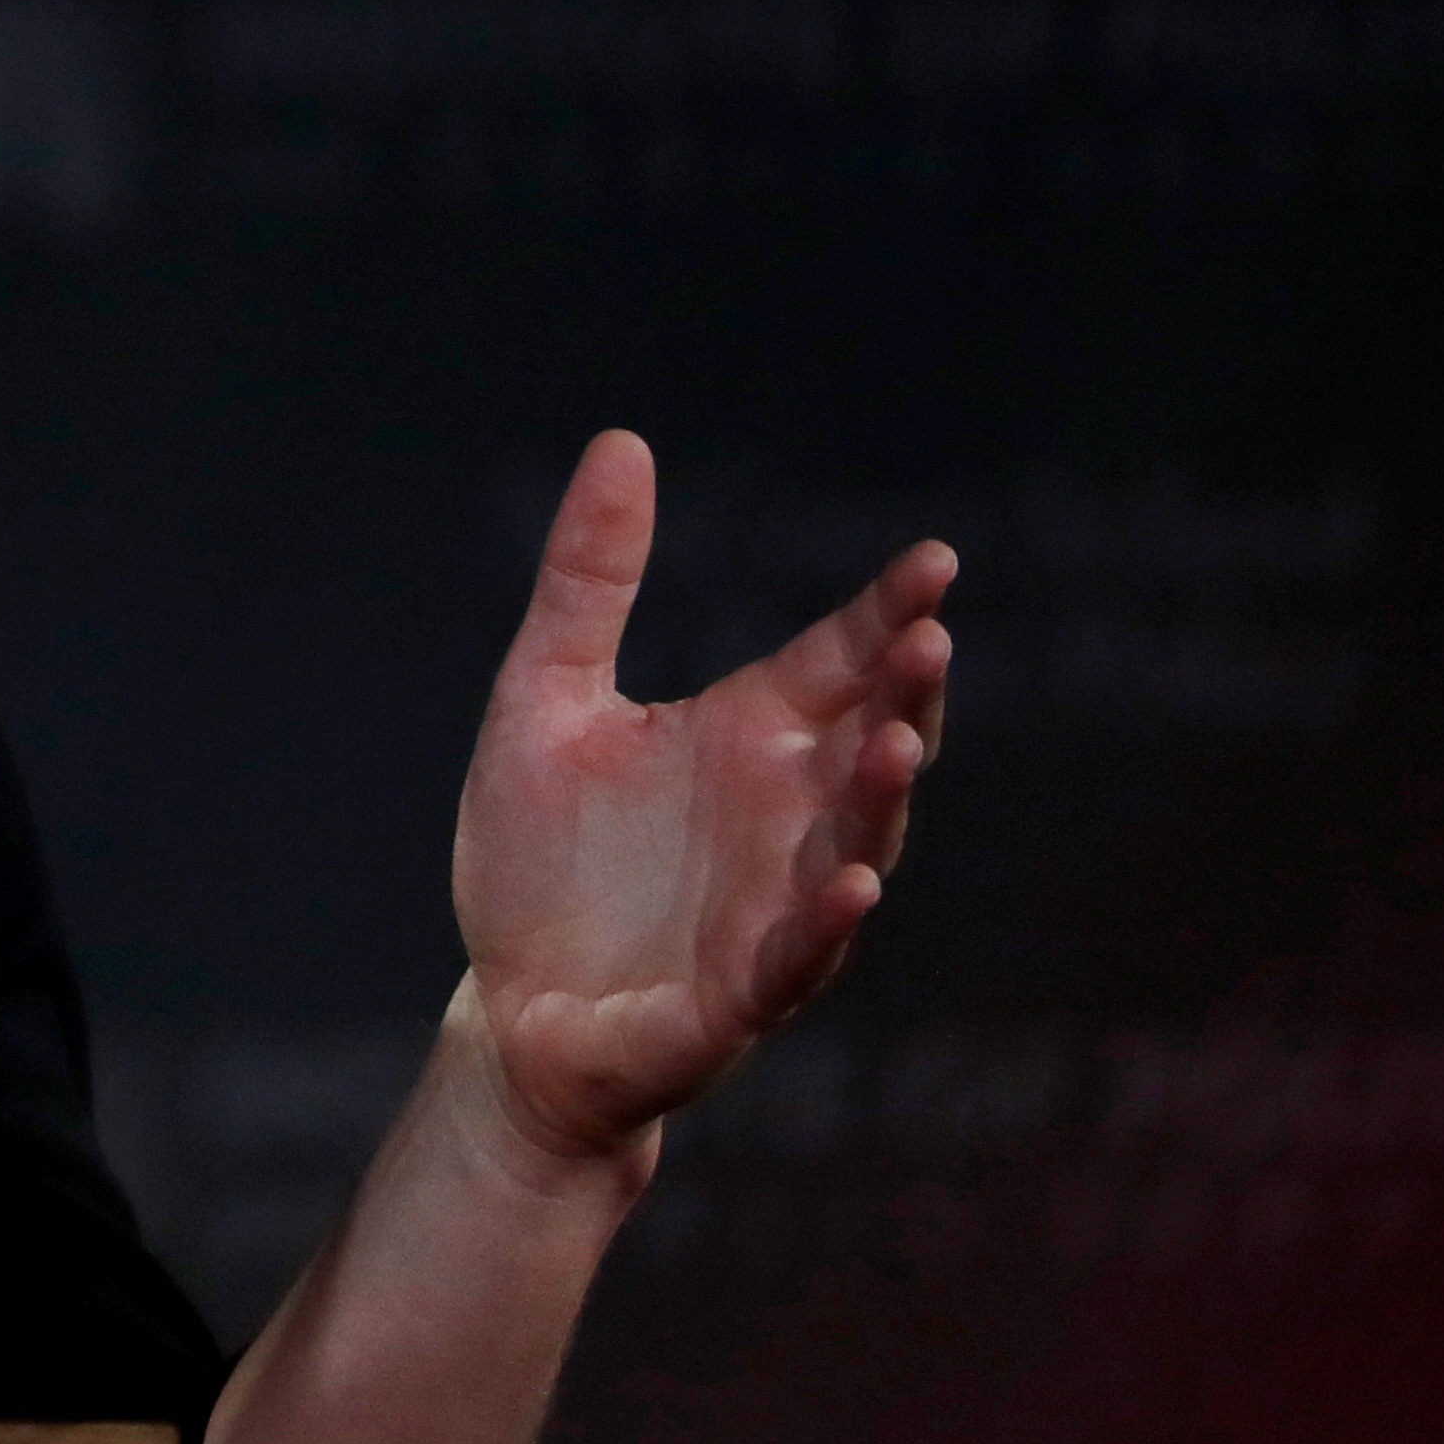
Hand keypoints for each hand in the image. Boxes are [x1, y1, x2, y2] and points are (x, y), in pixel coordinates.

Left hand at [450, 430, 952, 1169]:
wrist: (511, 1005)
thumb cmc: (540, 856)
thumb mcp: (544, 695)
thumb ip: (589, 581)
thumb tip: (621, 439)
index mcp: (747, 736)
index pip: (837, 659)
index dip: (887, 614)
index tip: (933, 561)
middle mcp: (784, 814)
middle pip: (868, 742)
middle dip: (903, 694)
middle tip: (930, 637)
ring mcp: (774, 905)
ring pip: (853, 845)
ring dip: (878, 798)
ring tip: (895, 738)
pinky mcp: (741, 992)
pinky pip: (798, 956)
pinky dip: (826, 919)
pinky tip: (851, 883)